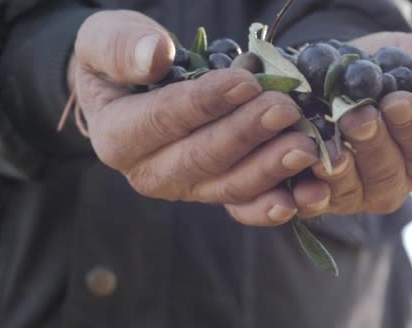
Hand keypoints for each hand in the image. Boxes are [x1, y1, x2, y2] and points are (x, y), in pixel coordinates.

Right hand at [72, 10, 318, 225]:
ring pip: (230, 186)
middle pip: (203, 159)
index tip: (245, 83)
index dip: (205, 104)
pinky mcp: (214, 192)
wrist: (133, 92)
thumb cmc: (122, 61)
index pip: (164, 121)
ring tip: (304, 146)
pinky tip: (306, 195)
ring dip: (270, 169)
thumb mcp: (106, 39)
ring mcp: (186, 188)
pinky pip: (245, 204)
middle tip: (285, 110)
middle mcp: (150, 172)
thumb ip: (121, 47)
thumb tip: (156, 56)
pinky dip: (275, 203)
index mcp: (117, 136)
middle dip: (247, 135)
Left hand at [290, 32, 411, 216]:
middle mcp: (393, 183)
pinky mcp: (321, 199)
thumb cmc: (384, 70)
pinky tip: (300, 186)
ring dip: (338, 169)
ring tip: (325, 145)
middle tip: (356, 116)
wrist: (335, 77)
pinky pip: (314, 203)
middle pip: (387, 173)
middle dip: (371, 144)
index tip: (396, 101)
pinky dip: (307, 196)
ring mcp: (356, 194)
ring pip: (351, 190)